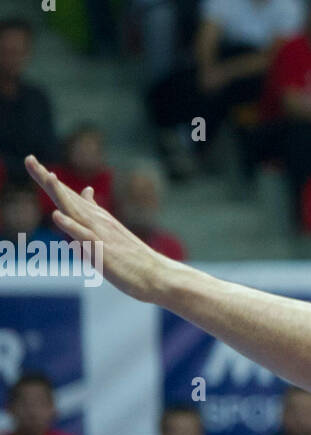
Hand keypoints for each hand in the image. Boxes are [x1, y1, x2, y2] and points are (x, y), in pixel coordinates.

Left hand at [25, 155, 172, 302]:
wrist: (156, 275)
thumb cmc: (133, 257)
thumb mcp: (110, 230)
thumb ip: (95, 210)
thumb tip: (85, 190)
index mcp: (96, 217)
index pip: (68, 195)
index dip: (48, 181)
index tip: (31, 162)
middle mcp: (98, 221)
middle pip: (67, 197)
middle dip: (46, 180)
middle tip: (29, 159)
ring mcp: (101, 234)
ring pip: (75, 211)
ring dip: (60, 193)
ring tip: (46, 176)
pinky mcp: (103, 251)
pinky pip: (84, 236)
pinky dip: (70, 225)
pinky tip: (57, 216)